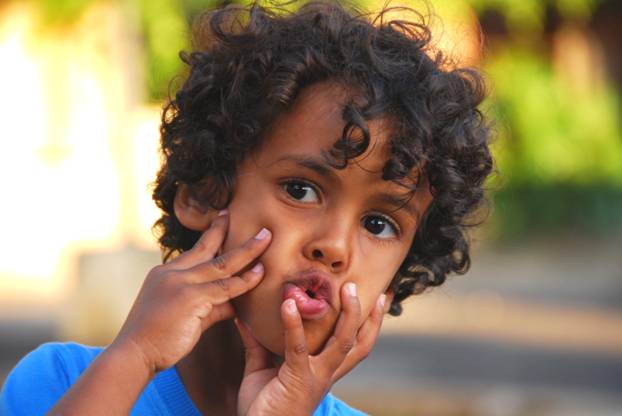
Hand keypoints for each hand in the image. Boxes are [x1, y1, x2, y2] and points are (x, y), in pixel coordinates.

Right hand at [111, 211, 271, 373]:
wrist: (132, 356)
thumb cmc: (156, 341)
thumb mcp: (184, 316)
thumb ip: (210, 307)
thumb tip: (234, 304)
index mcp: (165, 274)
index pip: (194, 250)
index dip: (213, 235)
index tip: (224, 218)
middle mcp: (172, 273)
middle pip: (208, 247)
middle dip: (229, 230)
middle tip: (249, 219)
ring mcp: (180, 283)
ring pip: (222, 263)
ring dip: (247, 251)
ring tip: (266, 238)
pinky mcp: (190, 298)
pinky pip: (225, 287)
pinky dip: (244, 281)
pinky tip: (260, 273)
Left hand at [236, 283, 385, 415]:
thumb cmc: (262, 407)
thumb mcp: (261, 370)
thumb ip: (258, 345)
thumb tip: (244, 319)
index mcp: (323, 371)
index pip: (355, 345)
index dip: (370, 324)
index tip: (380, 299)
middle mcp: (326, 374)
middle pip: (358, 343)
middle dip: (369, 316)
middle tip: (374, 290)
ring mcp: (315, 377)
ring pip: (342, 342)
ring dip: (348, 314)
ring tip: (345, 289)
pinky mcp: (296, 379)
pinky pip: (298, 348)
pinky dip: (294, 324)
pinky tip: (289, 304)